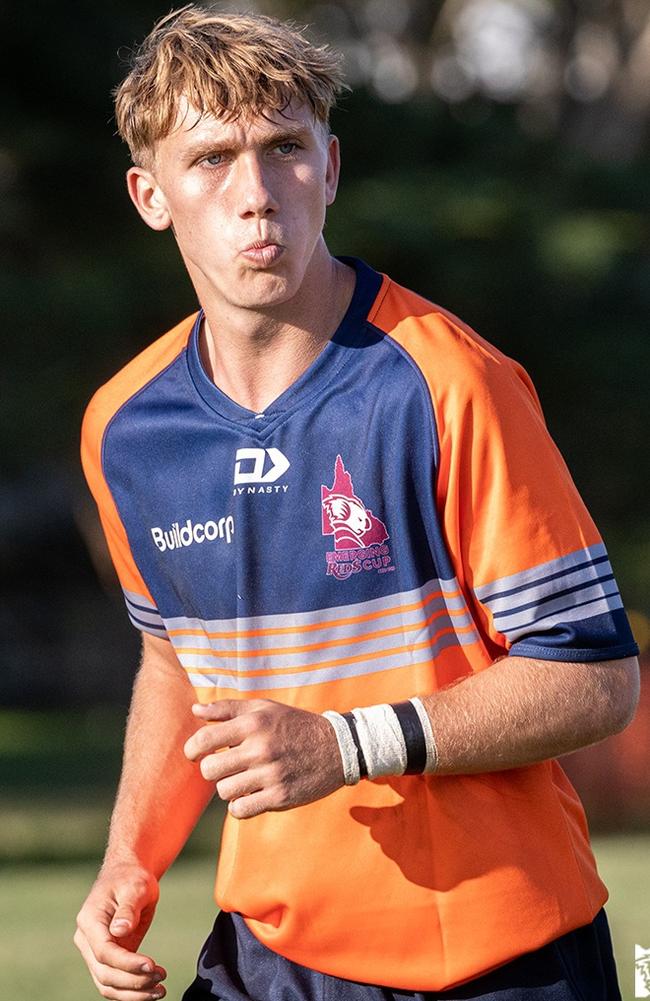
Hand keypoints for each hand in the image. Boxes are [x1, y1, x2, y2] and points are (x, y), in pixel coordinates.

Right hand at [74, 862, 165, 999]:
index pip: (104, 952)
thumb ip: (128, 909)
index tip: (152, 966)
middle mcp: (87, 940)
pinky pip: (115, 981)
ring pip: (107, 984)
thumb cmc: (131, 878)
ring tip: (160, 990)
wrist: (128, 875)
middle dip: (133, 981)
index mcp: (90, 921)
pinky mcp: (107, 958)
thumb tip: (120, 931)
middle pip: (104, 973)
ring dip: (133, 993)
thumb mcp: (134, 887)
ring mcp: (95, 951)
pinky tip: (152, 991)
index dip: (127, 963)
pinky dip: (131, 991)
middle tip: (161, 979)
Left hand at [184, 698, 344, 818]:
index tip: (194, 754)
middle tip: (224, 767)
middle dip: (211, 770)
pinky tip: (250, 795)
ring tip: (243, 778)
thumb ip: (228, 709)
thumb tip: (195, 712)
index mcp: (254, 724)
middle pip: (210, 770)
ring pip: (224, 791)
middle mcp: (260, 748)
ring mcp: (270, 775)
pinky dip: (240, 806)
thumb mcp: (264, 709)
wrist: (337, 748)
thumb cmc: (294, 725)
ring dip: (228, 787)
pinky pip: (240, 810)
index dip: (192, 749)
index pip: (205, 739)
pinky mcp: (280, 797)